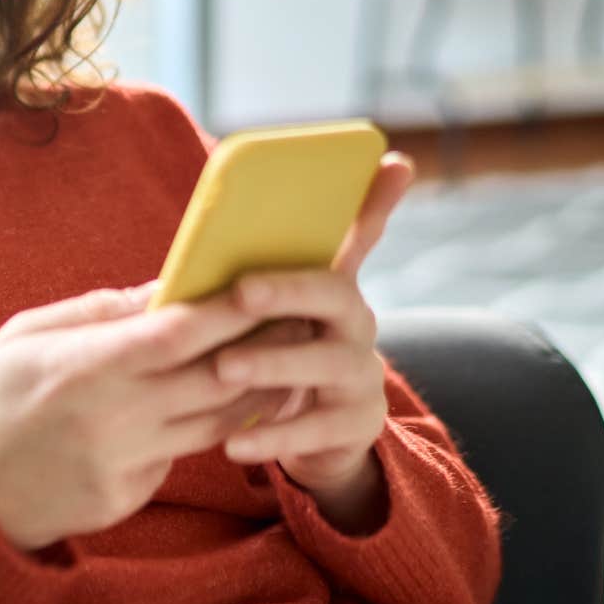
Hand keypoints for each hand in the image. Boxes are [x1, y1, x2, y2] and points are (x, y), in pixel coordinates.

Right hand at [0, 280, 290, 550]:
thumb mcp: (26, 335)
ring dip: (255, 394)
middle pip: (214, 380)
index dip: (228, 310)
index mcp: (86, 367)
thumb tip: (162, 290)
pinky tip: (219, 410)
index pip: (178, 334)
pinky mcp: (127, 497)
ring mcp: (124, 464)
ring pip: (214, 426)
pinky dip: (200, 431)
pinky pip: (178, 457)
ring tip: (285, 363)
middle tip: (300, 319)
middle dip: (263, 348)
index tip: (264, 285)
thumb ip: (98, 312)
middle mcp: (114, 418)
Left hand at [207, 153, 417, 513]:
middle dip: (289, 288)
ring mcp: (361, 375)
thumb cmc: (277, 355)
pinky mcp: (356, 425)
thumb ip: (249, 273)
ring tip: (223, 368)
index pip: (360, 233)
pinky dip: (271, 435)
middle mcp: (357, 324)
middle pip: (337, 293)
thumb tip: (210, 234)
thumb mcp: (268, 314)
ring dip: (272, 362)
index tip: (393, 161)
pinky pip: (315, 429)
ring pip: (326, 363)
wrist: (314, 437)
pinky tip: (233, 443)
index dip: (378, 200)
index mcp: (333, 286)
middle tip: (240, 290)